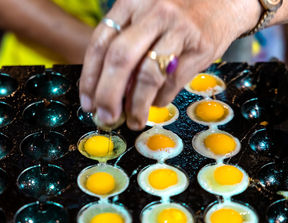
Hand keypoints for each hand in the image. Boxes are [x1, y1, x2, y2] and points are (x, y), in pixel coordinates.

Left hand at [79, 0, 260, 129]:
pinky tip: (156, 102)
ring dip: (136, 105)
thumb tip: (105, 90)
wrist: (224, 1)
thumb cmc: (176, 14)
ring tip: (133, 120)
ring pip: (147, 75)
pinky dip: (160, 99)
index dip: (90, 78)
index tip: (88, 102)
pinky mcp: (200, 47)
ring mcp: (178, 29)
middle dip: (108, 95)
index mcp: (131, 3)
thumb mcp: (144, 17)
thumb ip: (124, 44)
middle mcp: (152, 12)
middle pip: (120, 59)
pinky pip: (172, 83)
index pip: (100, 44)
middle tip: (105, 117)